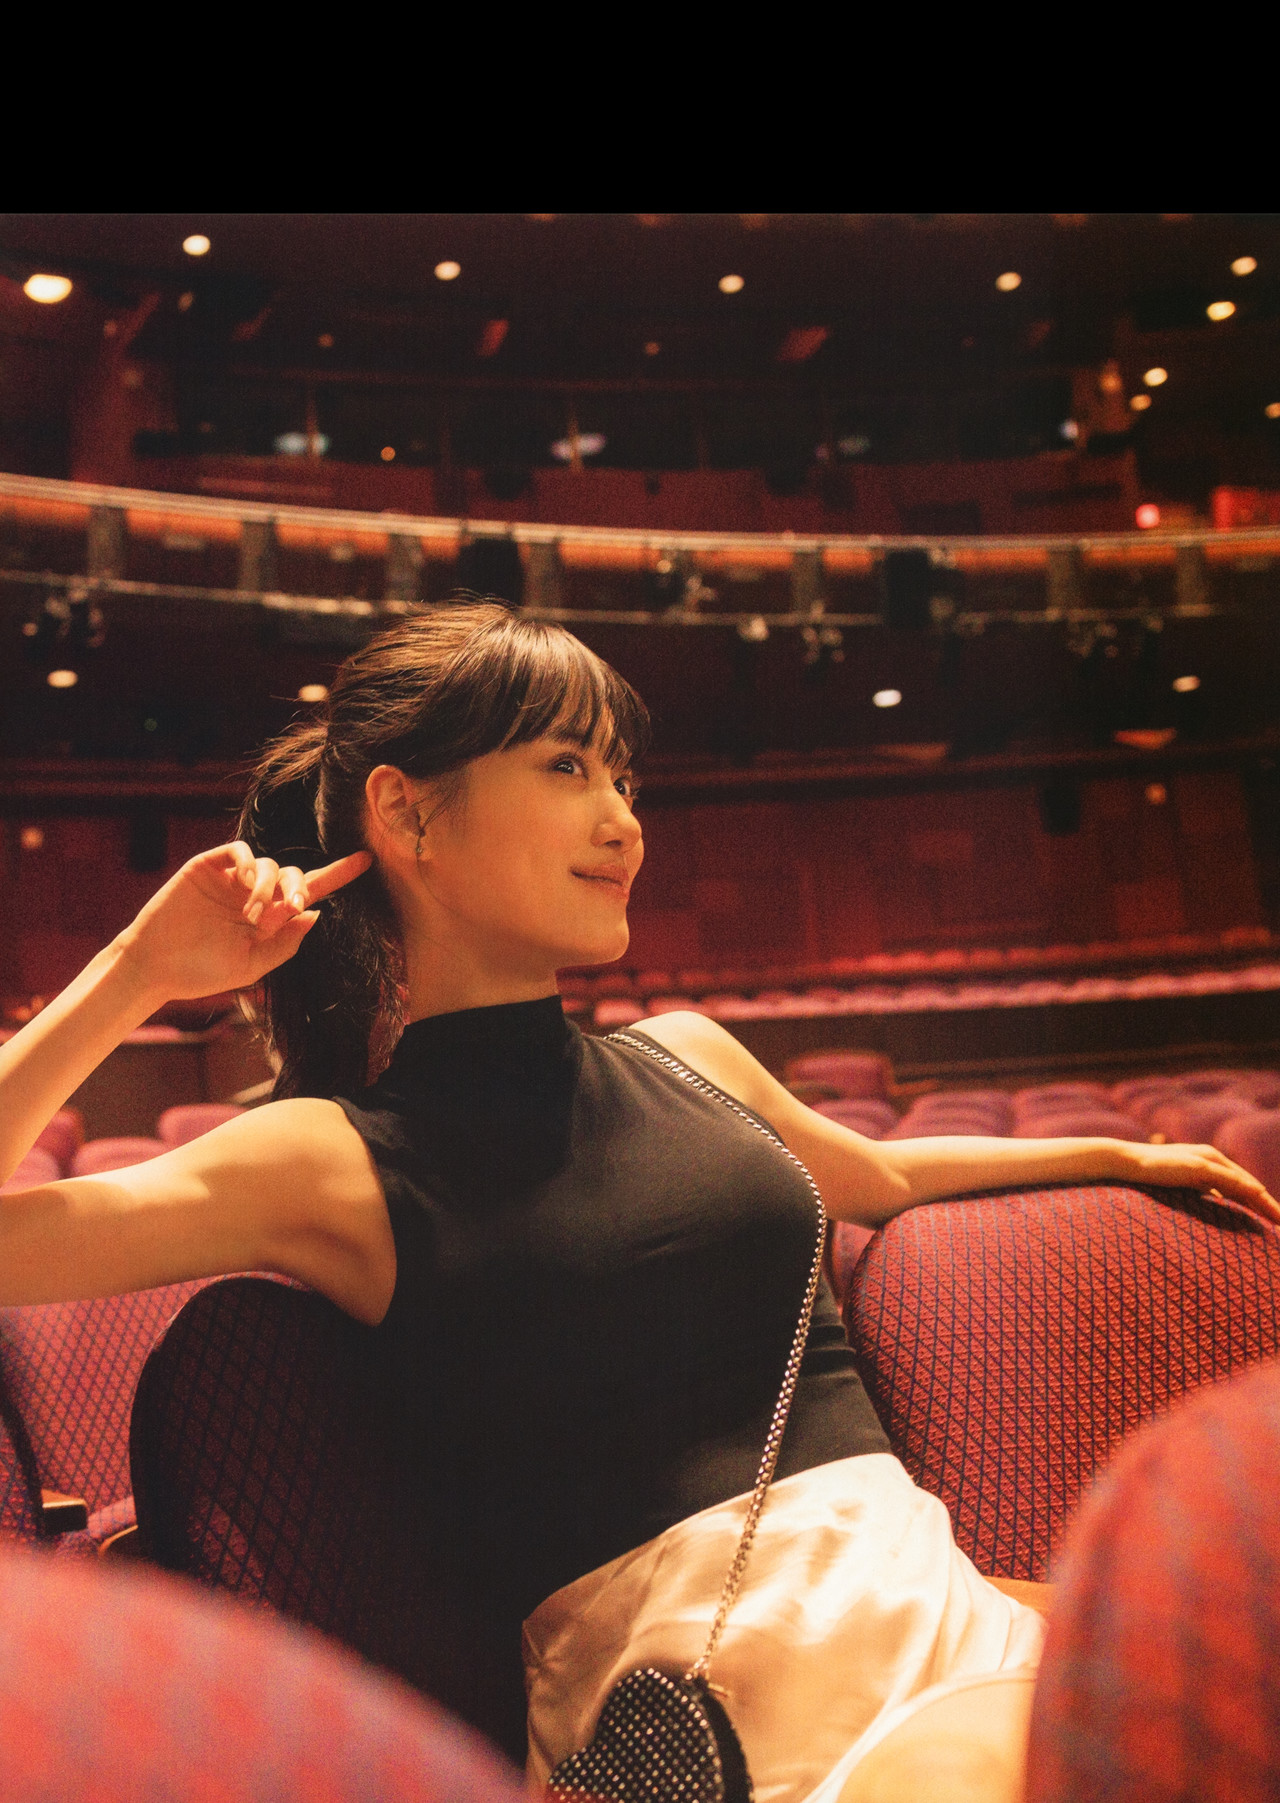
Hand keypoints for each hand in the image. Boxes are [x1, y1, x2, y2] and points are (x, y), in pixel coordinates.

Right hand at [114, 841, 372, 1002]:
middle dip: (299, 889)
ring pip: (270, 864)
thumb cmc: (202, 971)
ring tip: (252, 915)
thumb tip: (315, 914)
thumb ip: (286, 942)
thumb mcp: (253, 965)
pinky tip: (245, 884)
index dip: (338, 874)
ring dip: (270, 887)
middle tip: (288, 910)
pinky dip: (250, 863)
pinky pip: (241, 851)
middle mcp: (255, 894)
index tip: (367, 861)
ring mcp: (232, 879)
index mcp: (270, 918)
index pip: (310, 890)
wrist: (155, 966)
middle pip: (294, 875)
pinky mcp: (208, 867)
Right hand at [1126, 1139, 1279, 1226]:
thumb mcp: (1182, 1183)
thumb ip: (1201, 1188)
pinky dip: (1247, 1191)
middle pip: (1249, 1185)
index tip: (1273, 1221)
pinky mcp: (1200, 1165)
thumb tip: (1216, 1200)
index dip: (1260, 1204)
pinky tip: (1260, 1199)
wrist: (1128, 1161)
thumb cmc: (1151, 1174)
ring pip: (1245, 1183)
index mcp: (1210, 1163)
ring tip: (1278, 1218)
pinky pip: (1230, 1180)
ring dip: (1264, 1202)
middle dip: (1268, 1205)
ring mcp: (1208, 1160)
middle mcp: (1214, 1158)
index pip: (1242, 1187)